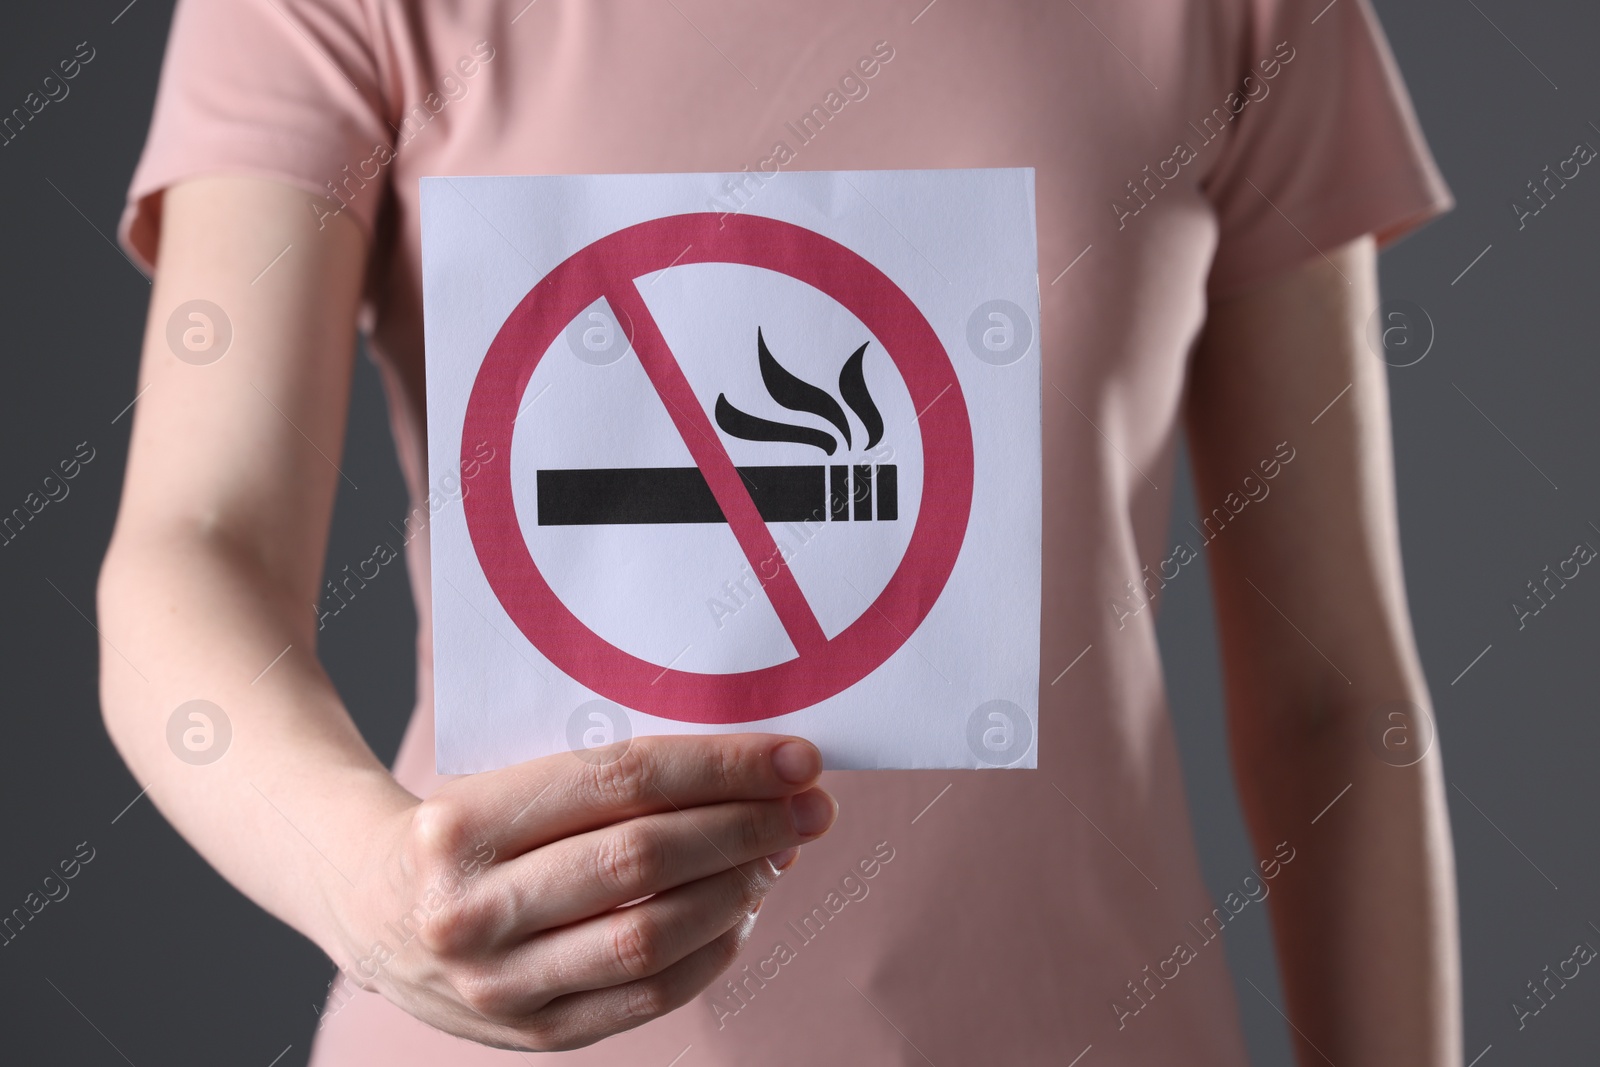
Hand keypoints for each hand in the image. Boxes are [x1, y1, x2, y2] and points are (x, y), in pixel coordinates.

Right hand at [326, 734, 834, 1050]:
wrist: (366, 904)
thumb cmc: (463, 823)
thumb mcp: (504, 774)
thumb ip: (603, 775)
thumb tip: (744, 769)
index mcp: (463, 822)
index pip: (621, 780)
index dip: (720, 766)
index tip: (794, 757)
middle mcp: (472, 909)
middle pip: (644, 859)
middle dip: (747, 827)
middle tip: (810, 806)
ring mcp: (497, 984)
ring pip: (652, 934)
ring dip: (738, 889)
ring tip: (777, 854)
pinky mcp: (530, 1033)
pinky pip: (647, 997)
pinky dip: (711, 952)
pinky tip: (741, 913)